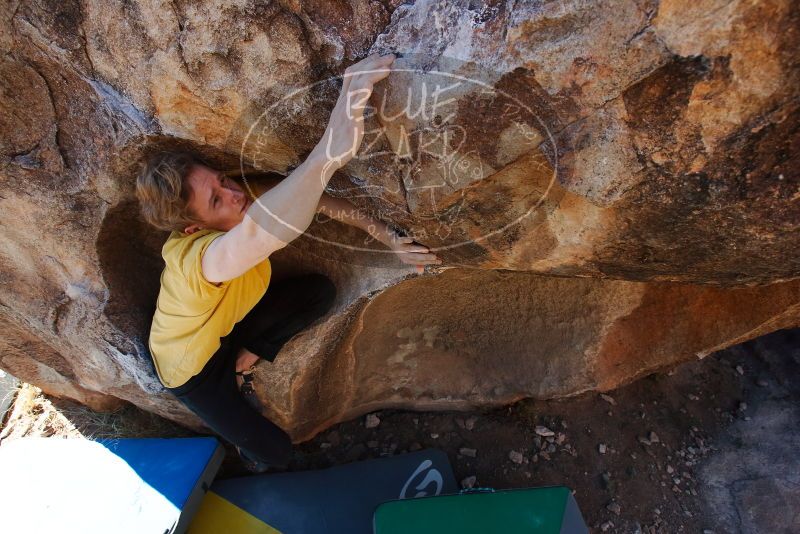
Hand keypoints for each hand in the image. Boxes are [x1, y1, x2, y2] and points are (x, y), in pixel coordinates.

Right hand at [315, 53, 394, 172]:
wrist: (325, 158)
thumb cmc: (338, 144)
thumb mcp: (347, 123)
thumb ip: (353, 112)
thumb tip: (361, 107)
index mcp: (342, 101)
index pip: (351, 74)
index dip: (364, 63)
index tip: (379, 57)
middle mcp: (343, 101)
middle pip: (355, 72)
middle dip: (373, 61)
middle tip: (390, 55)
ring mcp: (345, 108)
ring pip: (358, 81)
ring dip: (374, 70)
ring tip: (389, 65)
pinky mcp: (350, 118)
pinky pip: (356, 99)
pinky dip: (366, 87)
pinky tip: (375, 82)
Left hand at [386, 234, 441, 269]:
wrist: (388, 238)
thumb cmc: (402, 247)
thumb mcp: (410, 254)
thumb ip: (417, 261)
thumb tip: (422, 272)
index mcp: (408, 260)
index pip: (421, 262)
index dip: (430, 262)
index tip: (440, 261)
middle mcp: (404, 255)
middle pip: (416, 257)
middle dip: (426, 257)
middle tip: (435, 257)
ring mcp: (400, 248)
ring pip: (410, 250)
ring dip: (418, 250)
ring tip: (426, 250)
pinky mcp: (397, 240)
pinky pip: (402, 240)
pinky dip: (406, 240)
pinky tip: (412, 239)